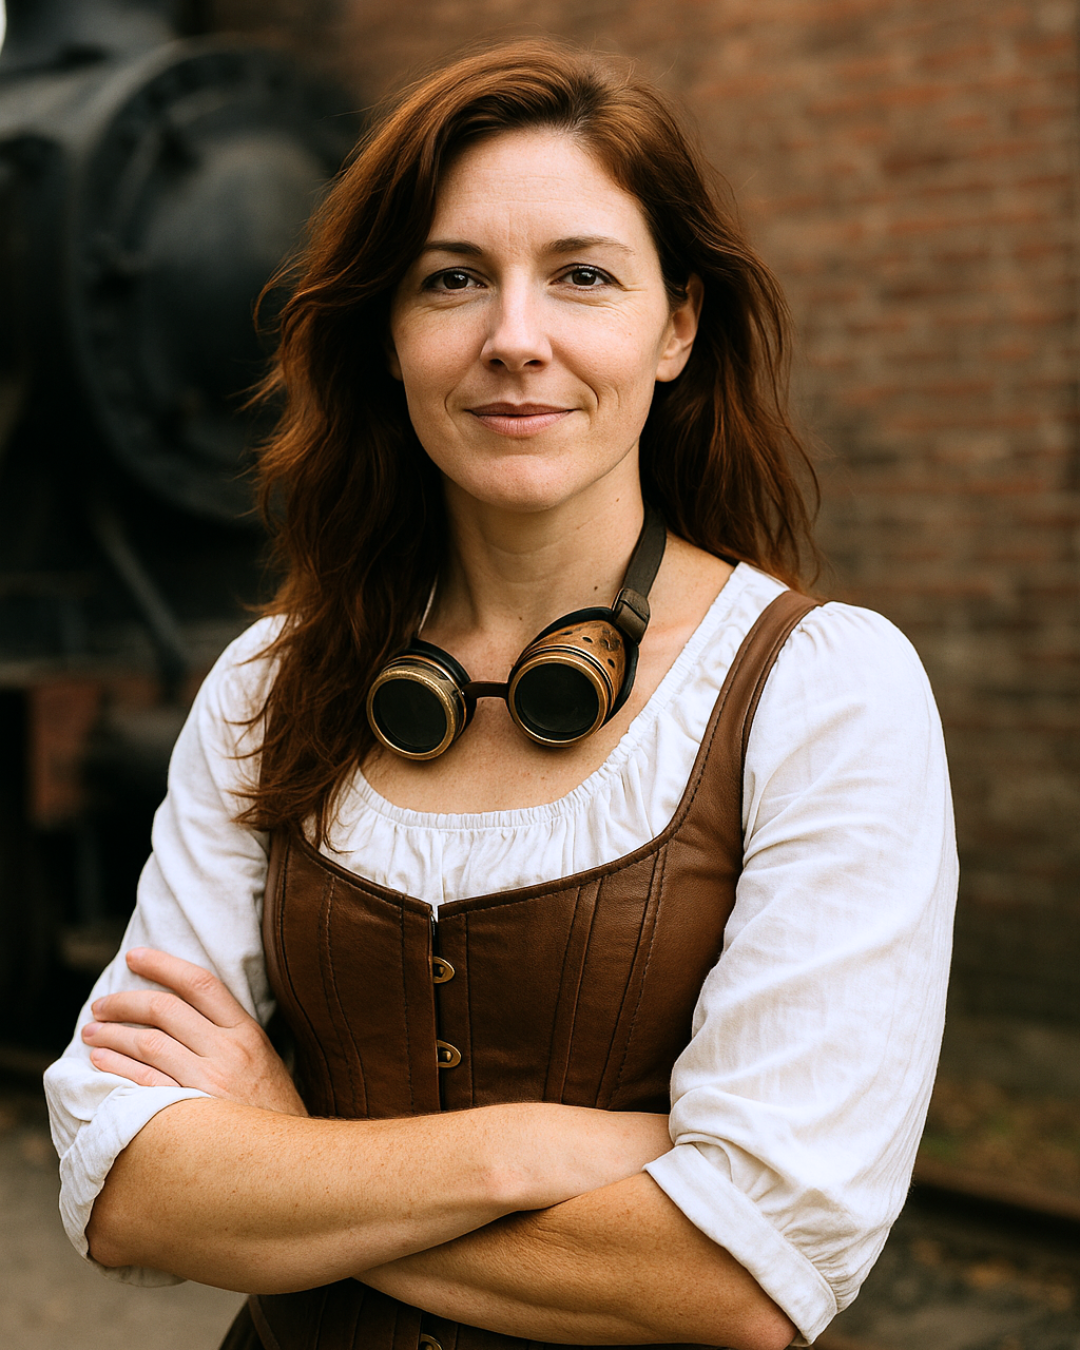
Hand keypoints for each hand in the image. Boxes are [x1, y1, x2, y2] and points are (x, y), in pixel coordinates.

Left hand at [82, 948, 306, 1115]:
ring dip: (112, 1034)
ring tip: (91, 1031)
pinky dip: (116, 1066)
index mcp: (246, 1032)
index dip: (163, 965)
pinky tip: (99, 1059)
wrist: (287, 1160)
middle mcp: (228, 1051)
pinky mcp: (191, 1114)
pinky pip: (144, 1082)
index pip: (200, 983)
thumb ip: (227, 1033)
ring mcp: (209, 1082)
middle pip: (166, 1010)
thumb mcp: (262, 1058)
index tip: (135, 956)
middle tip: (101, 1004)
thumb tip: (182, 1007)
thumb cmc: (269, 1109)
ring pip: (148, 1044)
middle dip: (125, 1002)